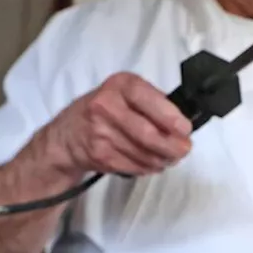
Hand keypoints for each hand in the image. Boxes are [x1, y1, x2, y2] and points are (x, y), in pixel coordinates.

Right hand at [41, 72, 192, 176]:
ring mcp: (100, 132)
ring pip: (143, 153)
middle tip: (184, 149)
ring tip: (170, 157)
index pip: (148, 99)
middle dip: (172, 145)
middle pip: (147, 133)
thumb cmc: (104, 110)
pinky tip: (152, 163)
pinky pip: (133, 166)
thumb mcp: (125, 93)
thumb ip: (152, 102)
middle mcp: (106, 106)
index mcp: (120, 85)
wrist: (66, 135)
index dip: (170, 117)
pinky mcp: (99, 155)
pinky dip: (148, 167)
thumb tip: (183, 123)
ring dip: (163, 159)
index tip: (186, 129)